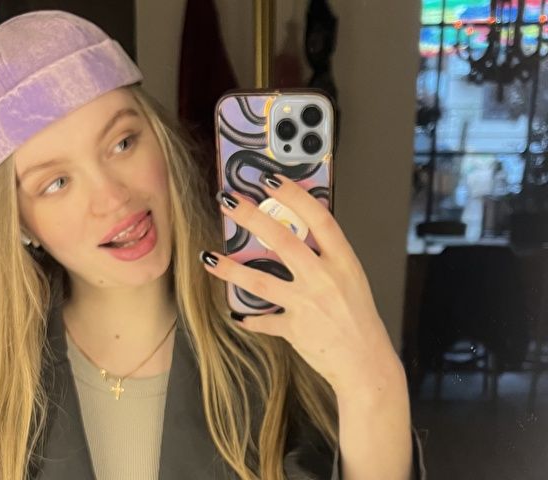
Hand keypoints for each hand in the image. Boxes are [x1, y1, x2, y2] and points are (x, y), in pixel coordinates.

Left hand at [200, 173, 403, 398]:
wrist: (366, 363)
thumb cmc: (359, 318)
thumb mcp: (352, 278)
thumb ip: (327, 256)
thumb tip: (298, 232)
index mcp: (343, 261)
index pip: (319, 219)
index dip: (293, 196)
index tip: (270, 180)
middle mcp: (324, 279)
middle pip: (283, 241)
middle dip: (251, 217)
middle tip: (227, 201)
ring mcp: (307, 304)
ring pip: (261, 281)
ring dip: (231, 269)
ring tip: (209, 256)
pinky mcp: (293, 329)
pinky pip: (264, 320)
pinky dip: (249, 318)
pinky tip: (236, 312)